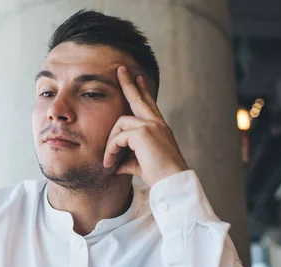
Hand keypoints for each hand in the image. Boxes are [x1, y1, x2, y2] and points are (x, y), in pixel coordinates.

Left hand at [103, 66, 187, 186]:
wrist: (172, 182)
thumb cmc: (159, 176)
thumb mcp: (140, 164)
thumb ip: (127, 159)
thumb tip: (114, 163)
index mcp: (159, 128)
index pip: (149, 105)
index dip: (142, 91)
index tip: (138, 79)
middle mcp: (157, 123)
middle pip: (138, 98)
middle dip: (128, 83)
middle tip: (120, 69)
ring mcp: (151, 125)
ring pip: (120, 123)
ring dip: (110, 143)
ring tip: (108, 161)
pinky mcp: (143, 132)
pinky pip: (118, 137)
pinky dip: (111, 150)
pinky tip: (111, 163)